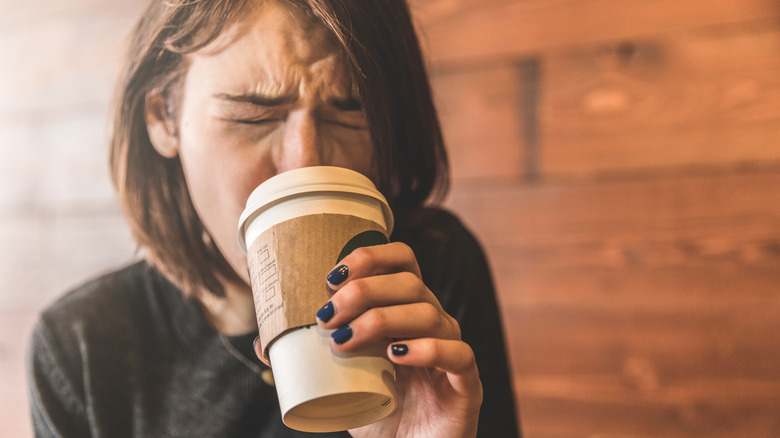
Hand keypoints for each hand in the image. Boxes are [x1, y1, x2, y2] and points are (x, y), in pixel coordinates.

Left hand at [315, 242, 482, 437]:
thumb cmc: (377, 413)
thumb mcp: (338, 381)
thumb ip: (309, 360)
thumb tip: (266, 346)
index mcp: (406, 310)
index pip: (402, 261)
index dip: (371, 257)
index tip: (331, 277)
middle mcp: (433, 323)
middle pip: (410, 283)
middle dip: (364, 291)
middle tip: (328, 315)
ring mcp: (452, 349)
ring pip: (429, 314)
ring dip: (382, 319)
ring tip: (346, 342)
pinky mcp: (466, 383)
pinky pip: (457, 354)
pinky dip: (426, 349)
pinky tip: (396, 355)